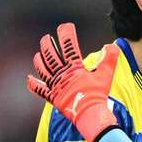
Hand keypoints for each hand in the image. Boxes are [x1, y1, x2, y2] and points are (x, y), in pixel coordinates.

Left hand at [26, 22, 120, 141]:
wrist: (90, 114)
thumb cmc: (98, 95)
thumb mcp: (106, 75)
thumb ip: (109, 60)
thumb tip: (112, 46)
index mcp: (75, 68)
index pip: (69, 47)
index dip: (66, 35)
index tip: (65, 27)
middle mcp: (62, 75)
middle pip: (51, 56)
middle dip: (47, 45)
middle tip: (46, 38)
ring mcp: (56, 86)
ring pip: (43, 70)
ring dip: (39, 61)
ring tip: (38, 54)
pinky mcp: (53, 97)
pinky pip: (40, 90)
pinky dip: (34, 84)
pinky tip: (29, 78)